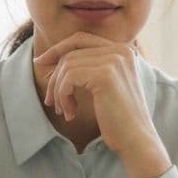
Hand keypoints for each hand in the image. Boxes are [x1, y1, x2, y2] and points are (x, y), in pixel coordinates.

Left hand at [34, 32, 170, 177]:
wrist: (136, 139)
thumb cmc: (119, 118)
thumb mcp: (105, 86)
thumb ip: (88, 67)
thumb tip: (50, 59)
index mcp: (124, 50)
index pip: (81, 38)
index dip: (58, 49)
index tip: (41, 62)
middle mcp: (121, 50)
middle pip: (71, 52)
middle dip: (55, 77)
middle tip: (50, 101)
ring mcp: (114, 61)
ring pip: (67, 66)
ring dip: (59, 91)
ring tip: (65, 110)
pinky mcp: (105, 75)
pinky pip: (68, 78)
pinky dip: (63, 96)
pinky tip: (71, 113)